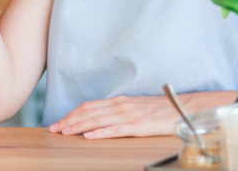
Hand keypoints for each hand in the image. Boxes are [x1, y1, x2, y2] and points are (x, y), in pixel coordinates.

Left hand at [47, 96, 178, 138]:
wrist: (184, 108)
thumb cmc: (161, 110)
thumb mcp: (136, 107)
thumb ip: (119, 111)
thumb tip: (103, 117)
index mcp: (119, 101)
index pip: (89, 106)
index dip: (72, 114)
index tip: (59, 121)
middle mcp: (121, 106)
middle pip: (88, 112)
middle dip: (69, 121)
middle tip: (53, 129)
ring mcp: (129, 115)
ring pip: (97, 120)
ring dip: (78, 127)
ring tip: (64, 132)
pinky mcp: (139, 126)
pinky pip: (116, 130)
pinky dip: (100, 133)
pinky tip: (89, 137)